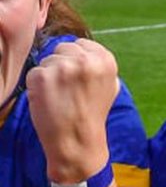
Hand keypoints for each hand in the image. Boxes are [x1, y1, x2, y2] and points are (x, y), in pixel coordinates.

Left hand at [26, 39, 118, 181]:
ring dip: (49, 76)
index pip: (81, 44)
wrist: (78, 142)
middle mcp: (86, 60)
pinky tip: (48, 100)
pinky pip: (34, 73)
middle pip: (62, 49)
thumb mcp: (110, 85)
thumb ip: (99, 65)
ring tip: (58, 97)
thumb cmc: (93, 115)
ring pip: (47, 60)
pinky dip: (36, 87)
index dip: (75, 60)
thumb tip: (85, 51)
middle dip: (61, 65)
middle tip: (66, 89)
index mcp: (105, 60)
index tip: (76, 78)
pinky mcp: (42, 77)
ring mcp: (63, 67)